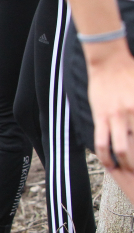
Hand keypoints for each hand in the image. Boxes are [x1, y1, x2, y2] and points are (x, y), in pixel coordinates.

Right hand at [86, 44, 133, 171]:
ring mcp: (116, 117)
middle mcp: (133, 114)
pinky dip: (104, 156)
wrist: (110, 60)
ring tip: (126, 171)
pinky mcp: (100, 116)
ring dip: (124, 163)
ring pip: (121, 148)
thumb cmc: (131, 72)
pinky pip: (101, 141)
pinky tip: (108, 164)